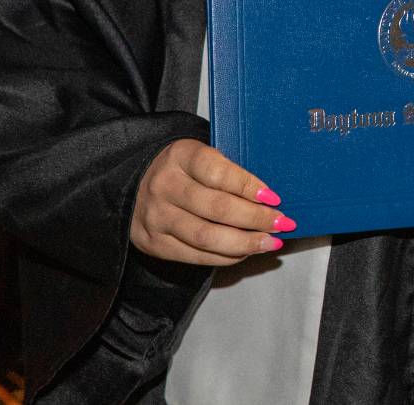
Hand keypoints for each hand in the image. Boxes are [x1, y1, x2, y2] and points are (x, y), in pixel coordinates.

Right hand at [130, 138, 293, 265]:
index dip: (250, 186)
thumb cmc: (180, 169)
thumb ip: (226, 170)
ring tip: (271, 242)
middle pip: (217, 208)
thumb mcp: (198, 155)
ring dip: (245, 243)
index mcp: (180, 156)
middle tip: (282, 223)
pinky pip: (195, 256)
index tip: (275, 198)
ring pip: (207, 237)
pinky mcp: (153, 244)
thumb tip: (269, 197)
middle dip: (256, 219)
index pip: (219, 172)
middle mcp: (164, 186)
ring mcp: (156, 217)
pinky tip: (245, 252)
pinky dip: (226, 256)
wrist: (131, 184)